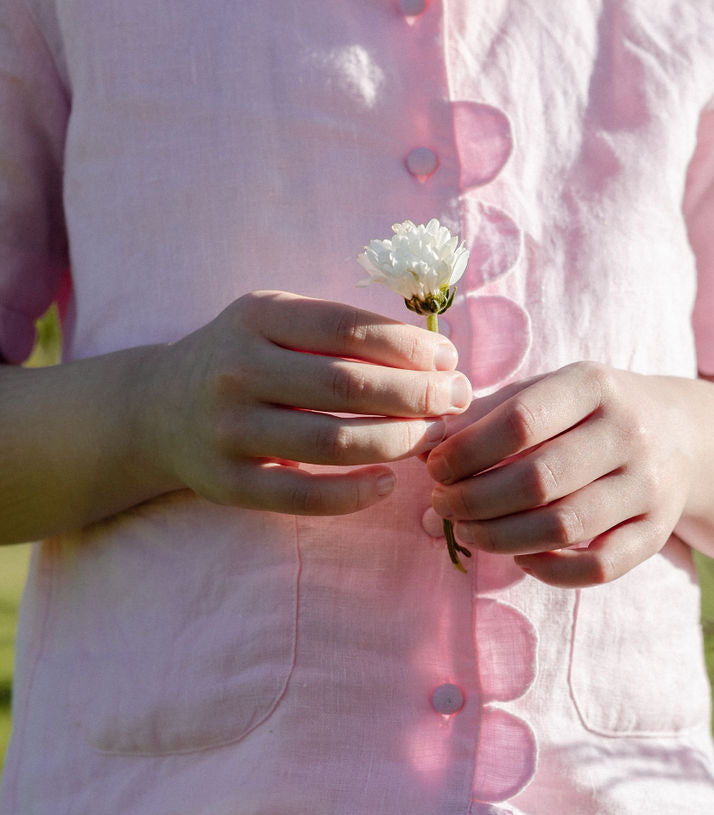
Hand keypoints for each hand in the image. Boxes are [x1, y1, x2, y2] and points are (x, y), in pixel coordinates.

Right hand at [149, 291, 471, 514]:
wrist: (157, 410)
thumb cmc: (245, 360)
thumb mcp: (277, 322)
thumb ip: (342, 331)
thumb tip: (437, 356)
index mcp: (257, 317)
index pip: (349, 328)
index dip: (410, 346)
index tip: (449, 359)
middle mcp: (239, 370)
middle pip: (347, 386)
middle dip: (417, 395)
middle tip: (456, 400)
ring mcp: (230, 430)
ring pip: (333, 443)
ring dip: (397, 442)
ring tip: (430, 438)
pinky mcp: (228, 484)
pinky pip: (304, 497)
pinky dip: (355, 495)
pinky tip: (387, 483)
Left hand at [425, 363, 692, 586]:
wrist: (682, 435)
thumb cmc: (590, 413)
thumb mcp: (548, 392)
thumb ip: (487, 415)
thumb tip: (424, 447)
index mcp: (595, 385)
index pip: (521, 421)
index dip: (467, 451)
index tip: (435, 468)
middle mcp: (629, 433)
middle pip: (539, 480)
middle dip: (476, 500)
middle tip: (442, 504)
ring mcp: (649, 486)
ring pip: (565, 527)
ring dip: (502, 538)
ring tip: (469, 532)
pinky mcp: (657, 532)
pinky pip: (598, 567)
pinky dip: (550, 570)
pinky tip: (520, 556)